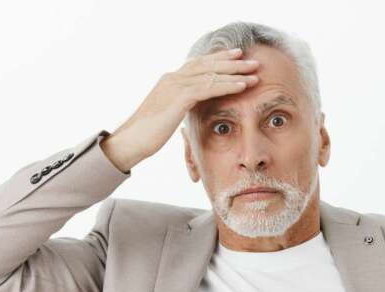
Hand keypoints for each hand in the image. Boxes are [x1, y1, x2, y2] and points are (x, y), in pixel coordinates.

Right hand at [101, 47, 260, 170]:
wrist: (130, 141)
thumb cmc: (147, 134)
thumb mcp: (166, 116)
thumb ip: (179, 107)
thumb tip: (189, 109)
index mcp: (170, 80)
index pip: (198, 64)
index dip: (218, 59)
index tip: (236, 57)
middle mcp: (172, 78)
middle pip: (207, 64)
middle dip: (231, 61)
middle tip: (251, 59)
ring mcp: (175, 86)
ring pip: (211, 73)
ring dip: (235, 72)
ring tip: (255, 71)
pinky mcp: (179, 98)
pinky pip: (208, 88)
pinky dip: (227, 85)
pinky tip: (243, 85)